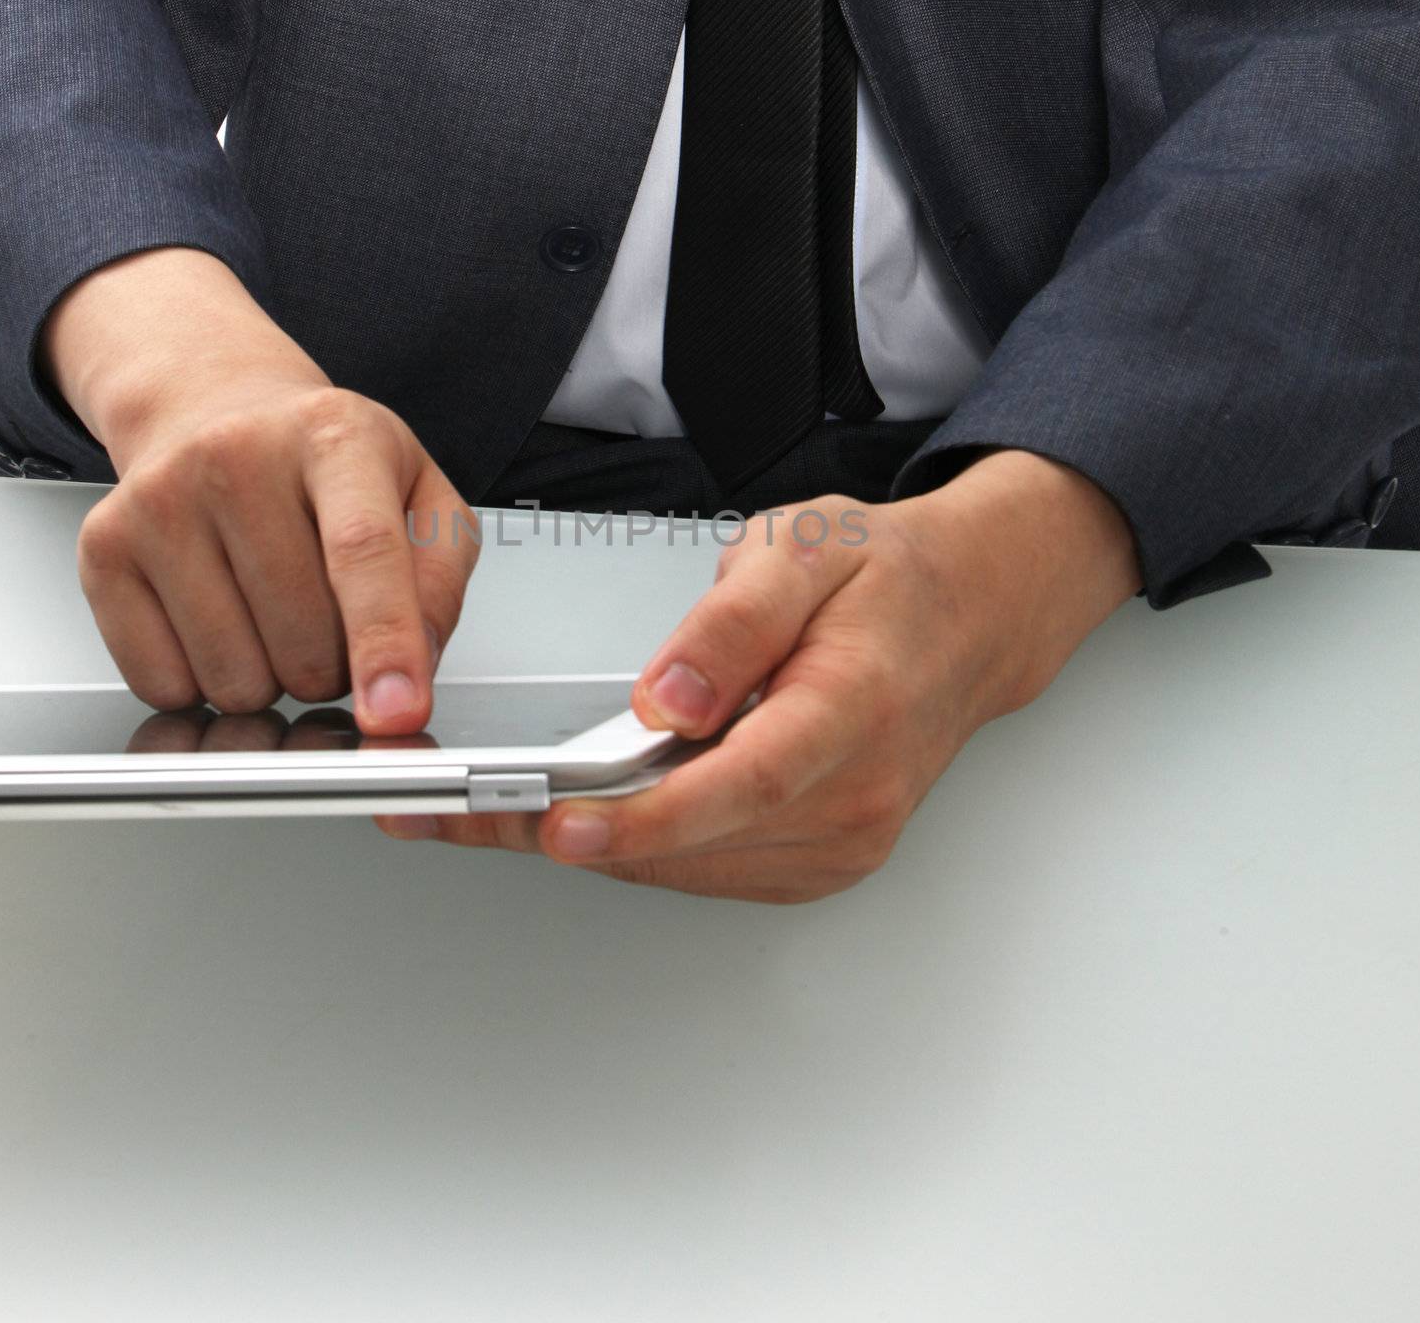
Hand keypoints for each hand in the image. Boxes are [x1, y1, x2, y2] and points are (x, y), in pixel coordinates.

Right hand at [45, 247, 478, 728]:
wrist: (216, 413)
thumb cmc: (326, 468)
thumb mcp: (417, 496)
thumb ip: (439, 579)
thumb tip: (414, 667)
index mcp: (335, 434)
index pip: (364, 550)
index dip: (385, 642)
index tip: (398, 713)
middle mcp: (237, 455)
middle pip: (303, 637)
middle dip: (333, 665)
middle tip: (328, 616)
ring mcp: (160, 499)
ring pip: (234, 676)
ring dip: (269, 678)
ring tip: (272, 613)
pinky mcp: (104, 547)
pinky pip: (163, 683)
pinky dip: (202, 683)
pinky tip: (218, 621)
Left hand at [378, 451, 1141, 901]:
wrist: (968, 616)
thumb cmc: (887, 576)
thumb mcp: (804, 549)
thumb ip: (734, 625)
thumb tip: (666, 697)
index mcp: (852, 712)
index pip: (738, 786)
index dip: (641, 818)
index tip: (556, 825)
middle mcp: (854, 797)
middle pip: (692, 842)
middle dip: (562, 834)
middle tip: (451, 815)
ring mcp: (843, 839)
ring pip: (689, 868)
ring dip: (586, 848)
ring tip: (481, 817)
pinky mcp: (824, 856)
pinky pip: (710, 870)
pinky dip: (637, 850)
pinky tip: (576, 819)